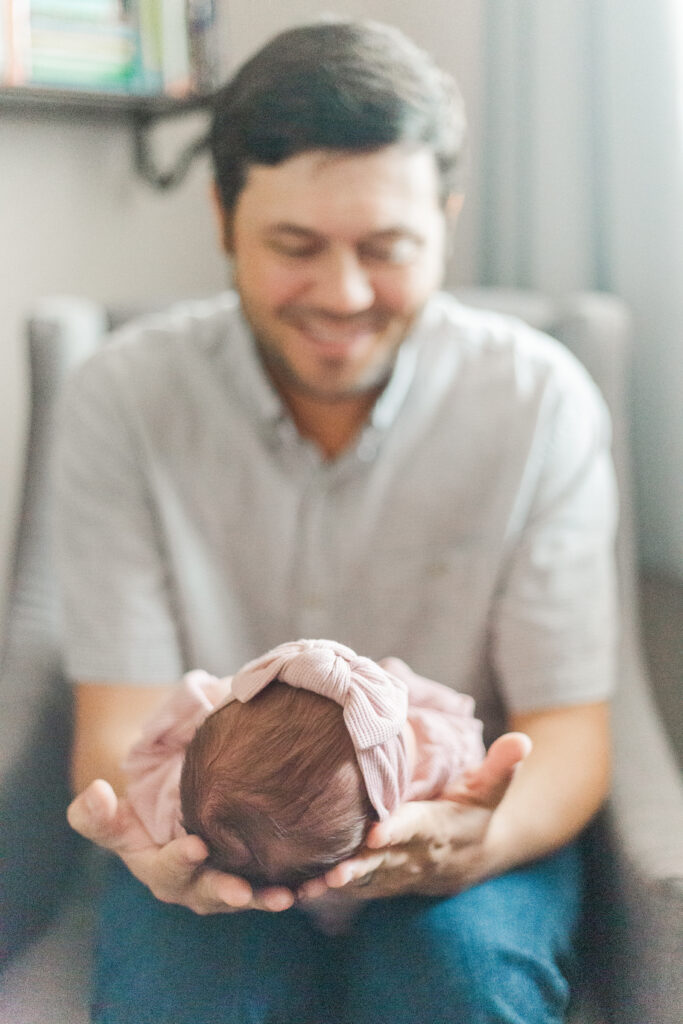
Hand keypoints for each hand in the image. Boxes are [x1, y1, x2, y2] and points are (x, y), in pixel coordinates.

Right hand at [67, 779, 294, 914]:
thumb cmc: (138, 817)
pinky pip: (275, 886)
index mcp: (160, 871)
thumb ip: (96, 813)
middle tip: (244, 891)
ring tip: (289, 896)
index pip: (169, 869)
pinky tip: (320, 880)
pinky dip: (298, 886)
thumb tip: (95, 793)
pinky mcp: (255, 878)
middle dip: (227, 892)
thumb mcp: (113, 817)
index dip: (180, 860)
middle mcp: (195, 886)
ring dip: (268, 898)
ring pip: (249, 896)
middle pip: (211, 893)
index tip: (196, 844)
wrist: (169, 820)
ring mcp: (227, 884)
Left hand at [298, 732, 531, 902]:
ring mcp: (398, 875)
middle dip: (360, 868)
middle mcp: (416, 857)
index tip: (376, 833)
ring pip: (365, 883)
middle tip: (333, 872)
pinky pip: (353, 892)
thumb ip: (502, 766)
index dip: (398, 832)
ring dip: (338, 888)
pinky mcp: (381, 883)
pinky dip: (328, 896)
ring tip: (308, 890)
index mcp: (439, 829)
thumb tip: (522, 739)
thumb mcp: (492, 788)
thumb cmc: (477, 811)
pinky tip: (297, 896)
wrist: (474, 857)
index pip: (417, 830)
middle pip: (385, 864)